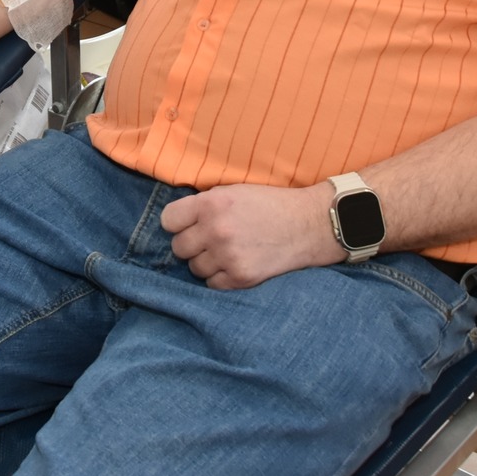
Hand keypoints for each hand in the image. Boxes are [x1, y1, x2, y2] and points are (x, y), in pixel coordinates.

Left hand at [161, 183, 343, 289]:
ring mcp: (228, 256)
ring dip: (206, 262)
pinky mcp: (241, 278)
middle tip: (210, 239)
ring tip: (226, 251)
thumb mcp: (234, 191)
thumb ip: (204, 204)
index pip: (168, 220)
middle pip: (178, 248)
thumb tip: (177, 221)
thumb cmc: (270, 204)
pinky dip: (220, 277)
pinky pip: (212, 284)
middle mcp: (216, 230)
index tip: (187, 225)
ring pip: (194, 268)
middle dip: (192, 244)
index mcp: (212, 203)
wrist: (308, 225)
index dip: (177, 223)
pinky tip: (235, 264)